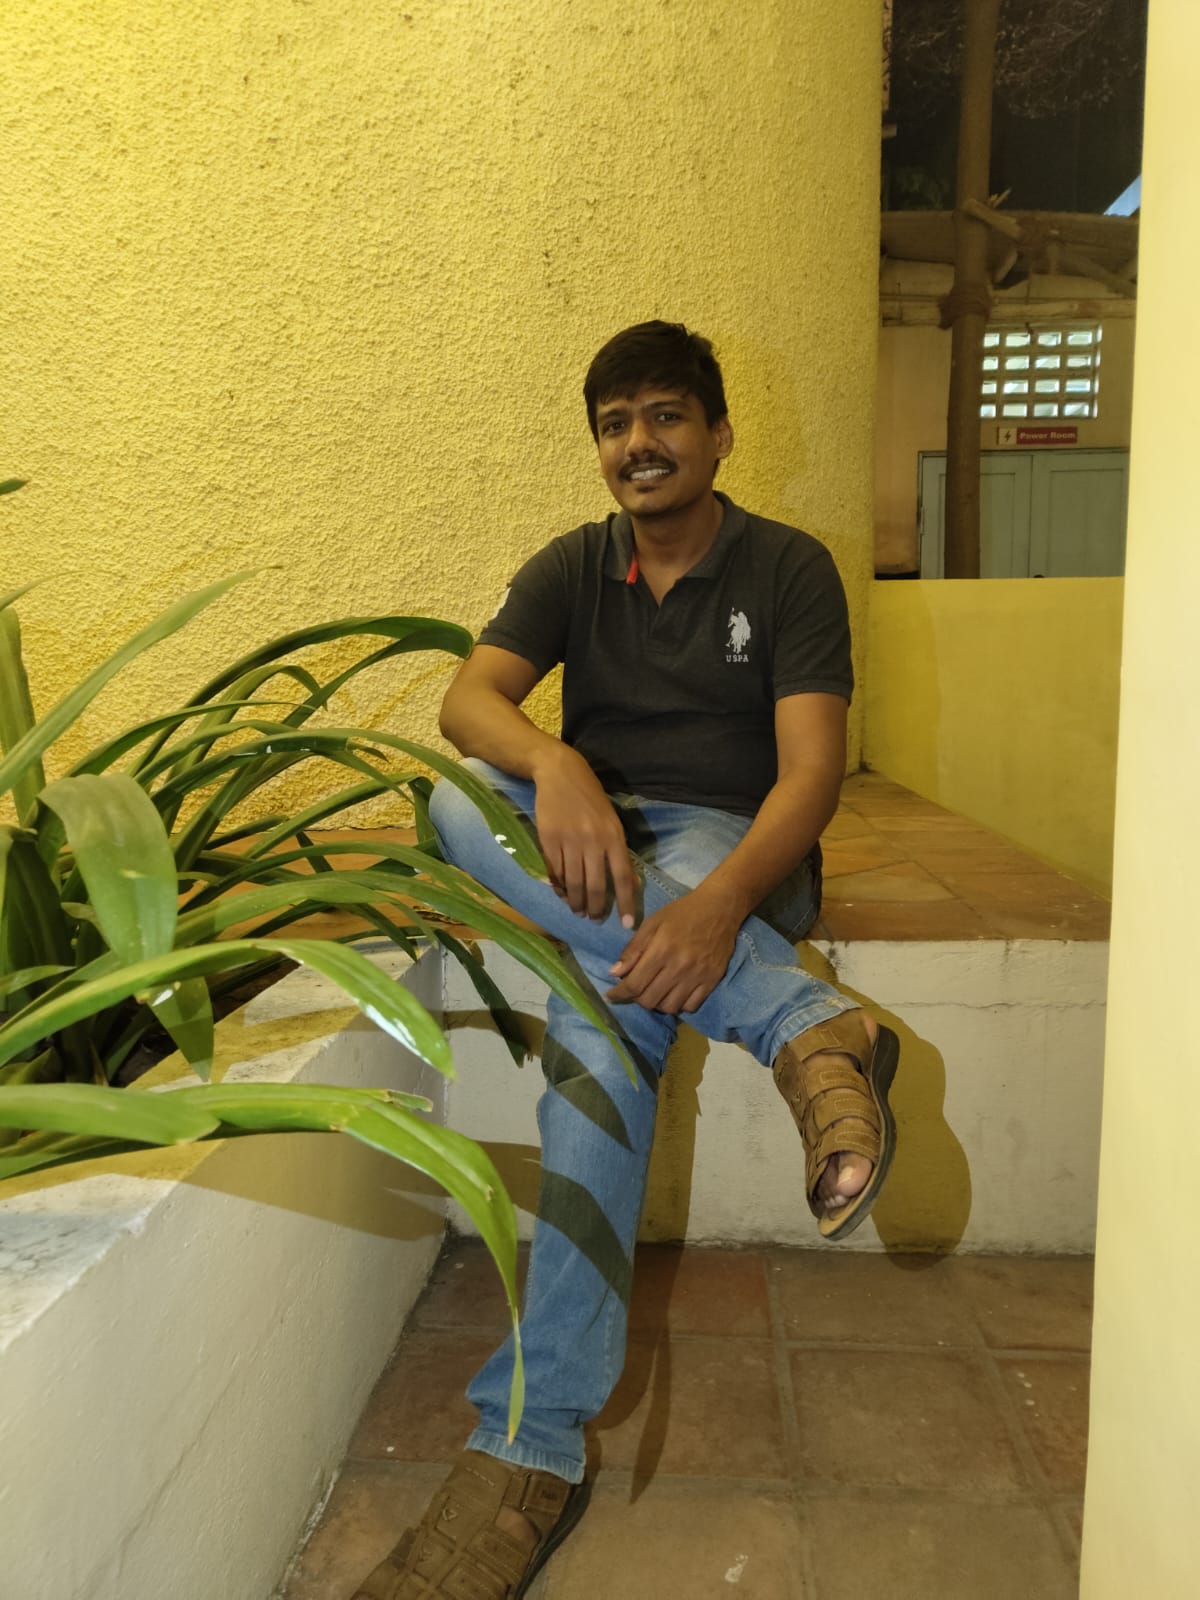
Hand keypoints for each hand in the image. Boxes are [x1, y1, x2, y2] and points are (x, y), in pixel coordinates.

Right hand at [532, 746, 638, 924]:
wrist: (560, 774)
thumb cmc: (591, 798)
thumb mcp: (613, 821)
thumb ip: (620, 852)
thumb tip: (632, 882)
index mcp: (614, 836)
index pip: (623, 877)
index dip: (626, 904)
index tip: (628, 925)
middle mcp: (593, 841)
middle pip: (596, 886)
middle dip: (596, 909)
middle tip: (595, 920)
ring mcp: (569, 842)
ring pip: (573, 884)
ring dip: (576, 903)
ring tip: (578, 911)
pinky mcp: (548, 841)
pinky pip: (555, 873)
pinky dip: (559, 888)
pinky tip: (562, 894)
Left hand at [605, 889, 740, 1013]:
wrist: (720, 907)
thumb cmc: (682, 912)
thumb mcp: (652, 923)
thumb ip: (633, 949)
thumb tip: (615, 973)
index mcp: (662, 949)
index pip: (634, 984)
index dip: (619, 994)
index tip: (611, 996)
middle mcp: (680, 966)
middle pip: (650, 1000)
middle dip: (637, 998)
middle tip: (636, 989)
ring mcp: (698, 975)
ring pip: (669, 1007)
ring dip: (657, 1003)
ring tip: (655, 991)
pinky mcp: (713, 980)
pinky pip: (691, 1006)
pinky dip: (678, 1005)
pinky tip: (674, 993)